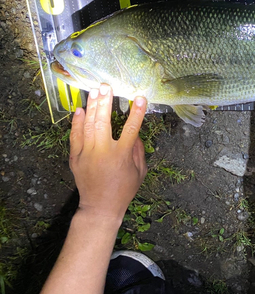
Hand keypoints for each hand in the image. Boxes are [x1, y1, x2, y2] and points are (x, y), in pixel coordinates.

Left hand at [69, 84, 147, 221]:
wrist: (100, 207)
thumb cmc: (124, 190)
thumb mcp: (140, 172)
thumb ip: (138, 150)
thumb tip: (134, 133)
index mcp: (121, 155)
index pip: (131, 128)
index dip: (137, 112)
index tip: (140, 98)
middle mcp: (102, 152)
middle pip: (103, 121)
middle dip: (105, 102)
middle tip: (106, 86)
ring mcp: (86, 154)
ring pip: (88, 125)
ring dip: (91, 107)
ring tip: (94, 91)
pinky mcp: (75, 157)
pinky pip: (75, 136)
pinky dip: (76, 122)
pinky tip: (79, 110)